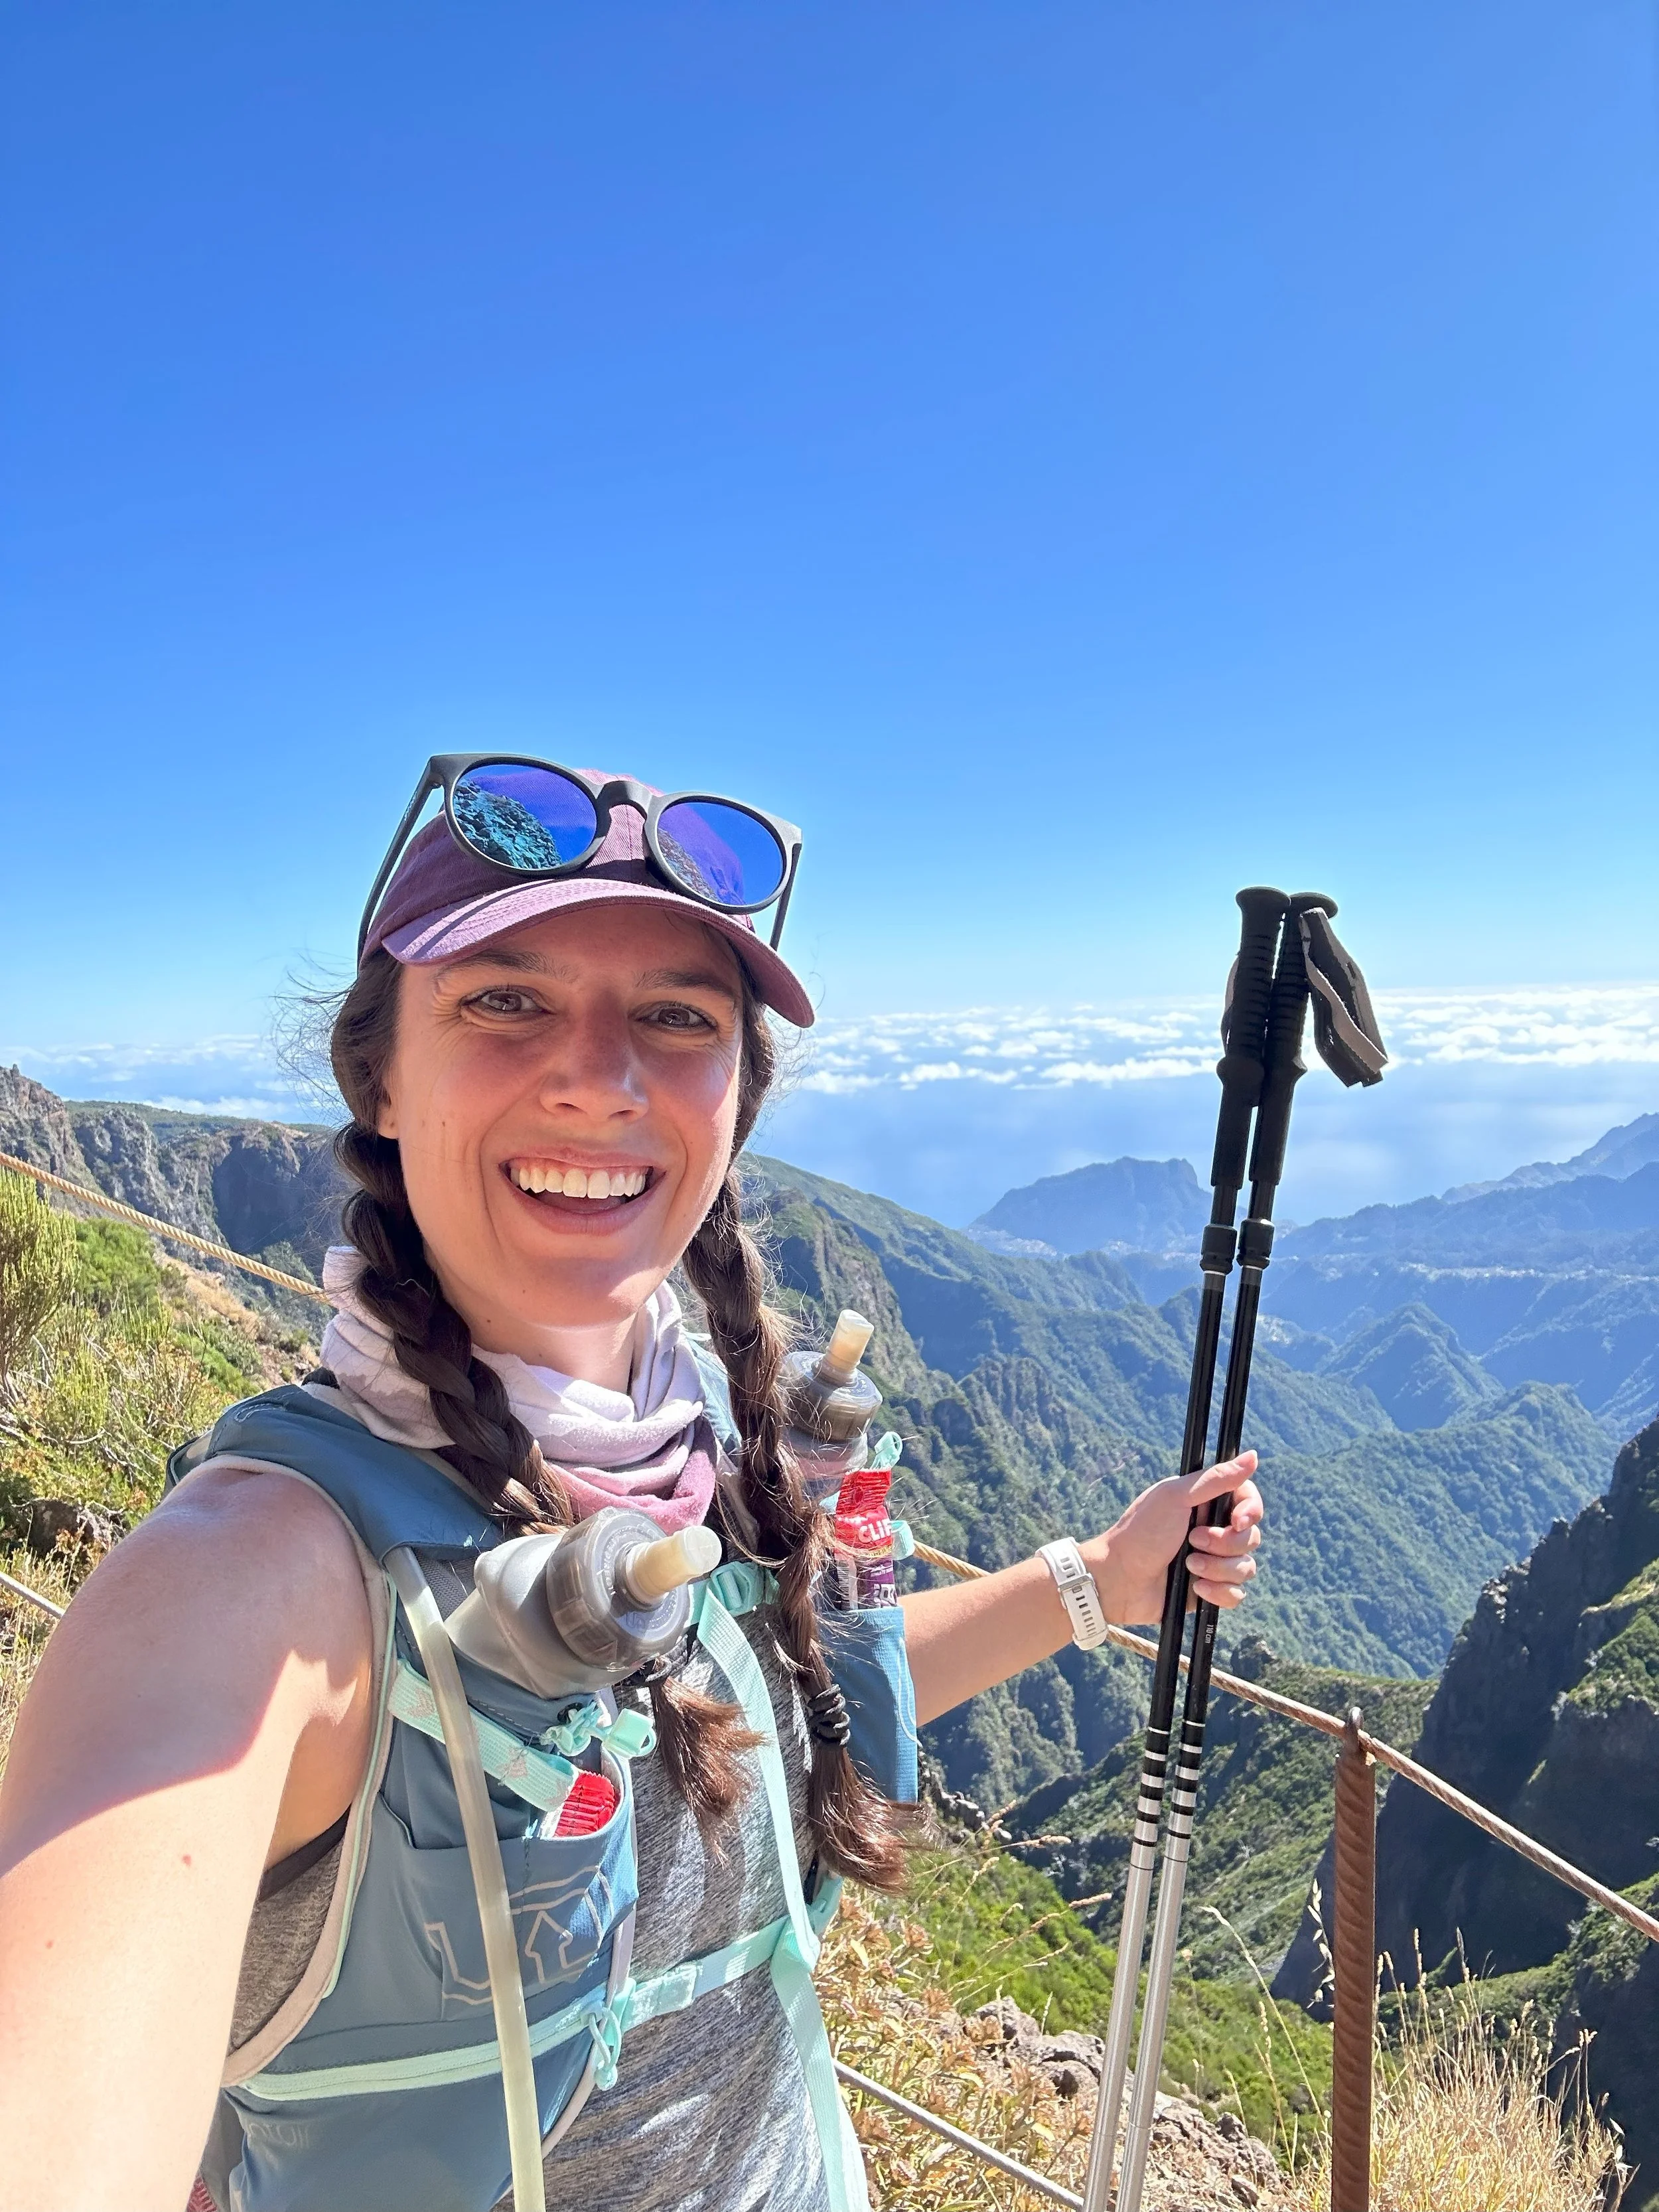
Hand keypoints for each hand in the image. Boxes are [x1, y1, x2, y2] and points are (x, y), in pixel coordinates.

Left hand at [1082, 1453, 1261, 1627]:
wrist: (1119, 1579)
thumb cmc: (1141, 1532)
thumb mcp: (1176, 1497)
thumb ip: (1217, 1478)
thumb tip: (1253, 1456)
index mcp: (1206, 1504)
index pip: (1249, 1501)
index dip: (1251, 1511)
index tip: (1238, 1521)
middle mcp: (1213, 1530)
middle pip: (1251, 1536)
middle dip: (1225, 1543)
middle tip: (1193, 1540)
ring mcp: (1214, 1561)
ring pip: (1246, 1567)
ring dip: (1218, 1568)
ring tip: (1189, 1565)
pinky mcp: (1210, 1589)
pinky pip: (1236, 1594)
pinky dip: (1219, 1592)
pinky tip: (1196, 1587)